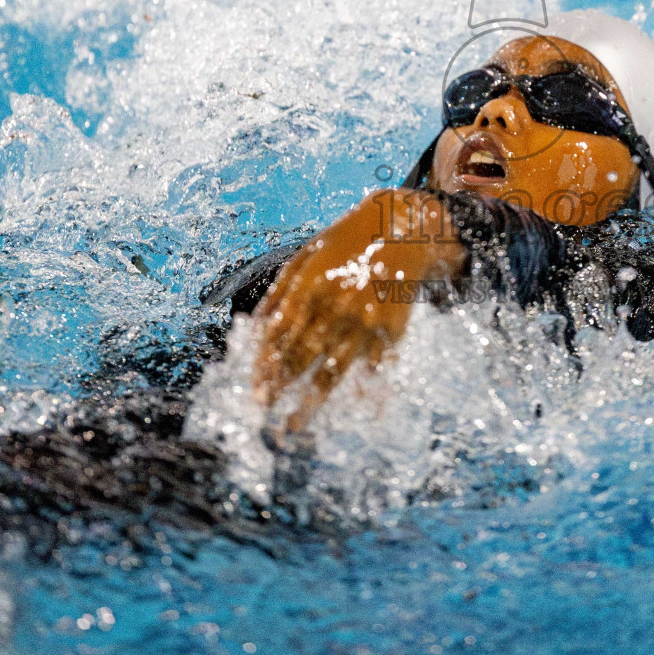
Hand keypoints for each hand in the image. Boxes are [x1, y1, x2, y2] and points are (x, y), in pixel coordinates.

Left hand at [249, 190, 464, 430]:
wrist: (400, 228)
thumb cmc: (347, 242)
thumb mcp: (306, 255)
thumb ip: (280, 290)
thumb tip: (256, 326)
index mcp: (309, 287)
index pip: (278, 337)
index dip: (263, 366)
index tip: (254, 389)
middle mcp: (334, 307)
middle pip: (300, 358)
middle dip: (279, 388)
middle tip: (263, 412)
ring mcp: (364, 321)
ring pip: (332, 371)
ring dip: (310, 403)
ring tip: (293, 426)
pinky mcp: (390, 330)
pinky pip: (372, 369)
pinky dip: (360, 392)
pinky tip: (348, 413)